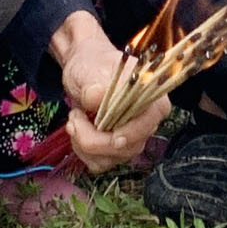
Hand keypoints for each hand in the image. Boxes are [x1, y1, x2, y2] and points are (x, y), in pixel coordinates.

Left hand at [54, 12, 167, 171]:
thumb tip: (97, 96)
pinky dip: (83, 151)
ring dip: (85, 145)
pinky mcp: (116, 149)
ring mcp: (132, 138)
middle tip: (74, 117)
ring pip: (111, 159)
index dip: (133, 132)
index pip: (151, 120)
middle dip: (95, 139)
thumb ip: (94, 82)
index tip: (113, 136)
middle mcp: (146, 120)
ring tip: (75, 119)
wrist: (85, 71)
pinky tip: (78, 130)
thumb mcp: (90, 68)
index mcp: (152, 95)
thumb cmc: (93, 64)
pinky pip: (100, 163)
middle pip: (128, 146)